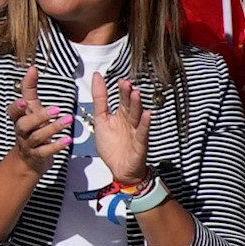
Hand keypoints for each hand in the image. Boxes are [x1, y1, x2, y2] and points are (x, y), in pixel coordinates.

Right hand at [5, 60, 75, 176]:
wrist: (29, 158)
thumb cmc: (32, 127)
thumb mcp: (30, 108)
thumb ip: (30, 89)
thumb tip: (33, 68)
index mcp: (18, 118)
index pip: (13, 112)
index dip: (17, 107)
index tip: (24, 101)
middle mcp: (21, 131)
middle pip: (24, 125)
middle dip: (39, 117)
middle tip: (57, 109)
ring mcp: (28, 144)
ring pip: (37, 137)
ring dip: (53, 128)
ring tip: (69, 120)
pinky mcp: (38, 156)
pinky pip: (46, 152)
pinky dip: (57, 146)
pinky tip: (68, 140)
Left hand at [86, 64, 153, 187]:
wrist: (119, 169)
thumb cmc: (112, 145)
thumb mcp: (100, 119)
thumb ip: (100, 99)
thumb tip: (97, 76)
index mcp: (120, 115)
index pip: (121, 100)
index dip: (121, 90)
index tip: (121, 79)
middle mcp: (130, 121)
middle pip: (130, 106)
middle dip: (128, 95)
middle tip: (127, 83)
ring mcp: (136, 132)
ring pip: (137, 116)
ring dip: (137, 106)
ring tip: (136, 93)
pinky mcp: (140, 144)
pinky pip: (143, 132)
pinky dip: (145, 124)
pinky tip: (148, 114)